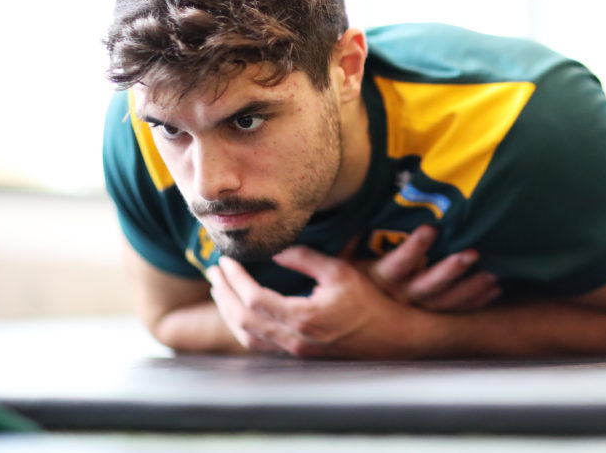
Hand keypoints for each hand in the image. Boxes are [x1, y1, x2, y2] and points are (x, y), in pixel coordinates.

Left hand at [208, 247, 420, 357]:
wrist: (392, 337)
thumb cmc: (370, 302)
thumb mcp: (340, 271)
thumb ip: (305, 259)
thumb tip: (276, 250)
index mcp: (303, 317)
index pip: (253, 298)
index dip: (235, 279)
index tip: (225, 261)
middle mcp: (294, 339)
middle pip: (243, 319)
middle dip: (224, 294)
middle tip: (214, 272)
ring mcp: (295, 350)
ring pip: (247, 336)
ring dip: (228, 312)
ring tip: (220, 290)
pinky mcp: (299, 355)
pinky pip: (259, 344)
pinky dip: (243, 327)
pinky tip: (240, 313)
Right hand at [353, 225, 500, 310]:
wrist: (344, 322)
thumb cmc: (345, 284)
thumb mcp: (339, 265)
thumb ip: (345, 243)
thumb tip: (354, 219)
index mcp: (378, 280)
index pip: (397, 264)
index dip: (413, 249)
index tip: (430, 229)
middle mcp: (398, 297)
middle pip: (427, 287)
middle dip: (450, 270)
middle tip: (472, 254)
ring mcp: (414, 309)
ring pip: (445, 302)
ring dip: (470, 289)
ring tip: (493, 275)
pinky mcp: (426, 315)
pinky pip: (454, 311)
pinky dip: (475, 301)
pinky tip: (495, 290)